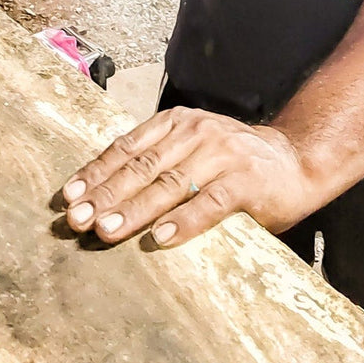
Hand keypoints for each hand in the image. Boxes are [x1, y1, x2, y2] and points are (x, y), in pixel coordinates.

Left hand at [60, 105, 310, 248]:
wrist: (295, 160)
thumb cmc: (232, 163)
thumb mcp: (191, 149)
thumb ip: (157, 162)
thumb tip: (101, 197)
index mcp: (175, 123)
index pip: (126, 148)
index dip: (96, 172)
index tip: (68, 196)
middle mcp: (195, 132)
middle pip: (141, 167)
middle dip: (105, 194)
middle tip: (77, 219)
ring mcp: (222, 155)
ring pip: (169, 184)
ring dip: (134, 210)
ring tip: (105, 230)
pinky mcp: (246, 181)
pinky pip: (210, 203)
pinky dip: (183, 222)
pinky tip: (160, 239)